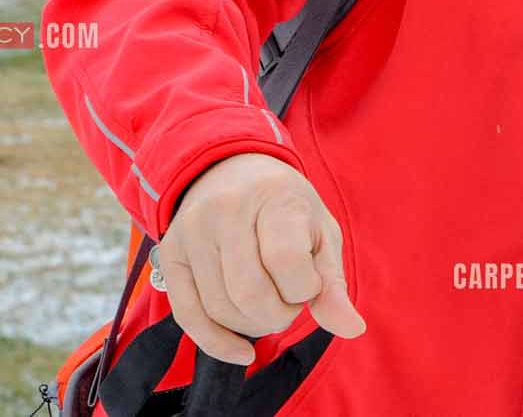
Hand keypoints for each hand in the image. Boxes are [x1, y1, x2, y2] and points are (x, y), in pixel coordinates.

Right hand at [154, 153, 367, 364]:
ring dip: (253, 325)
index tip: (310, 281)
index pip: (287, 262)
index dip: (305, 288)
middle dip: (279, 314)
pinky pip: (188, 316)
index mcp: (273, 196)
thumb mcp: (320, 232)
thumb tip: (353, 329)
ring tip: (267, 303)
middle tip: (288, 298)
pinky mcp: (170, 255)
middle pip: (250, 293)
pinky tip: (242, 351)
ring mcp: (191, 232)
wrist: (230, 170)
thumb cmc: (285, 206)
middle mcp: (225, 210)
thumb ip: (332, 283)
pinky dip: (217, 343)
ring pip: (220, 308)